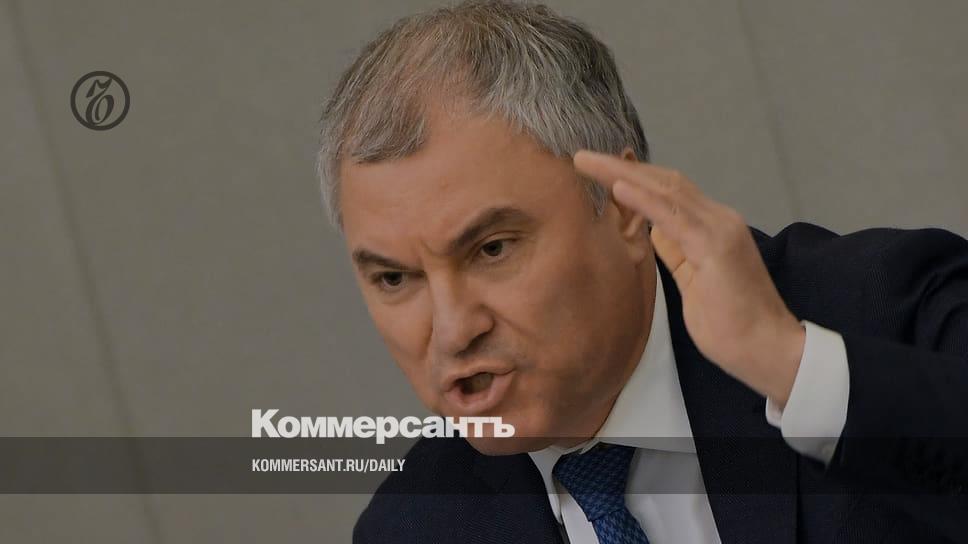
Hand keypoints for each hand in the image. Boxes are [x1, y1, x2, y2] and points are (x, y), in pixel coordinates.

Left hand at [573, 150, 805, 406]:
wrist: (766, 349)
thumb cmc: (730, 324)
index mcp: (711, 227)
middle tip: (582, 158)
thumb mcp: (692, 281)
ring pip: (664, 189)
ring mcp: (718, 229)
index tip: (600, 170)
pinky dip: (643, 198)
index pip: (668, 192)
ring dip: (622, 174)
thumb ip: (676, 252)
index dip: (634, 178)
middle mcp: (717, 219)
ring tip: (587, 162)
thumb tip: (653, 230)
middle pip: (663, 181)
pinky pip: (671, 215)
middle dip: (621, 167)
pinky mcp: (715, 246)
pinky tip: (617, 186)